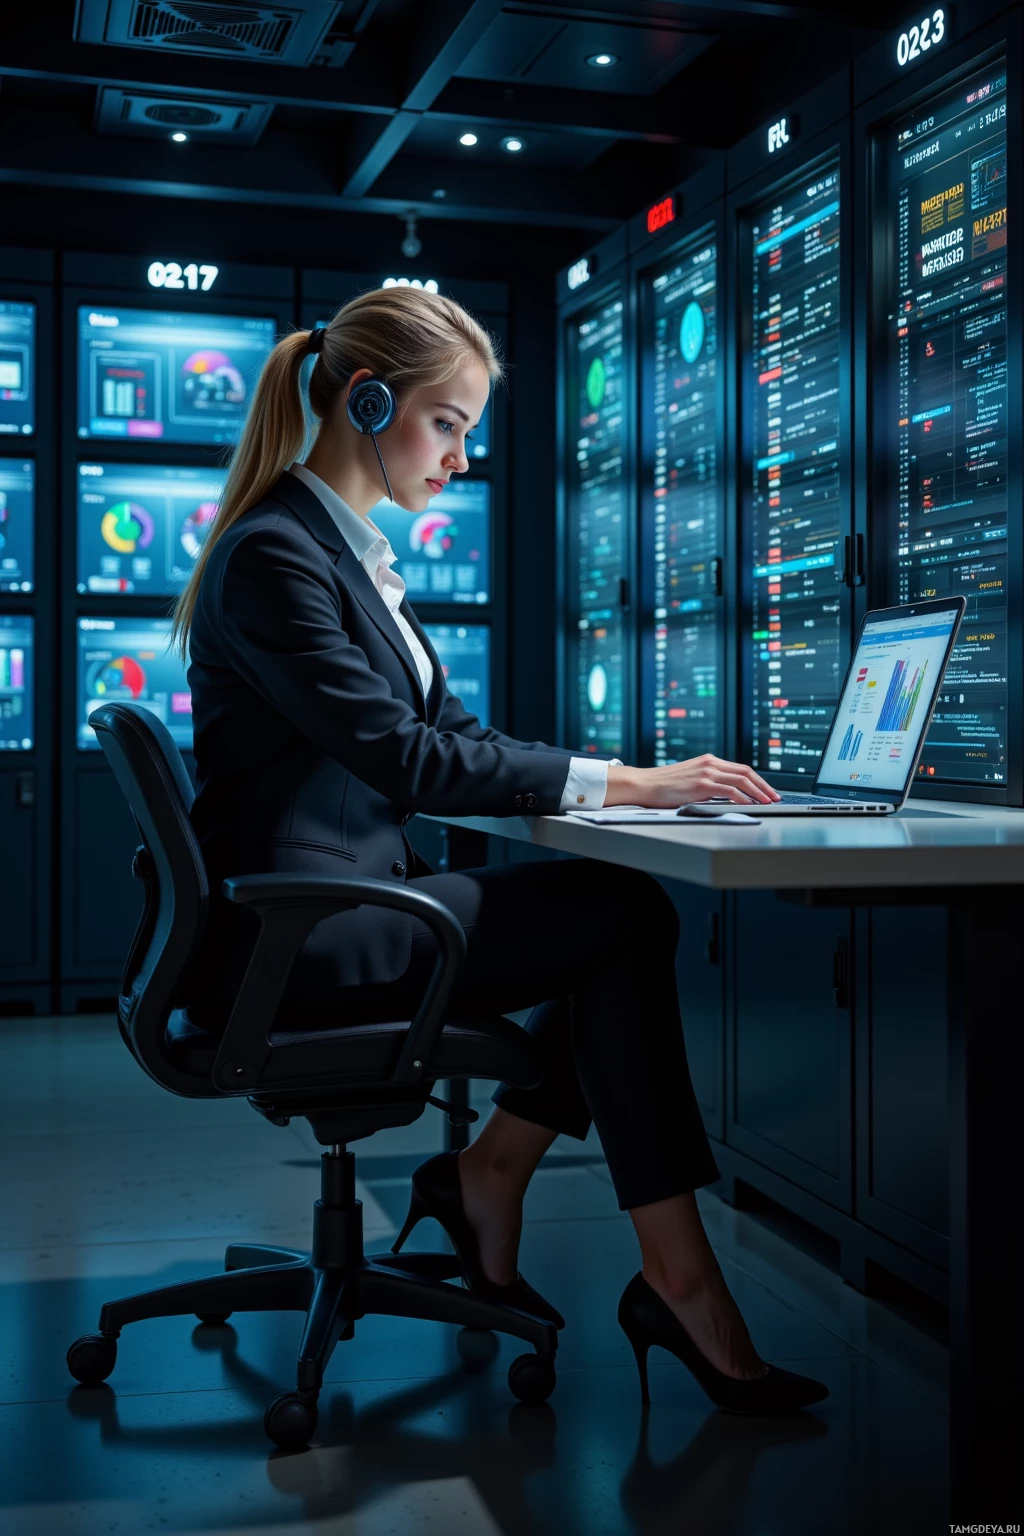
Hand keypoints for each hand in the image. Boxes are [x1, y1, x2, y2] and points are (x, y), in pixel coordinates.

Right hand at [605, 755, 780, 808]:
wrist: (644, 784)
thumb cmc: (663, 786)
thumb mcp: (690, 778)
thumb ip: (708, 782)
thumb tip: (726, 795)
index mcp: (709, 761)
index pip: (741, 768)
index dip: (758, 780)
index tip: (768, 790)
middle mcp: (710, 763)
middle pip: (746, 772)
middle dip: (764, 786)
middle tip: (775, 797)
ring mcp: (706, 773)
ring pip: (742, 780)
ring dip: (759, 792)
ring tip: (768, 802)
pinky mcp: (701, 785)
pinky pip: (730, 791)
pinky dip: (744, 798)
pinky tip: (750, 805)